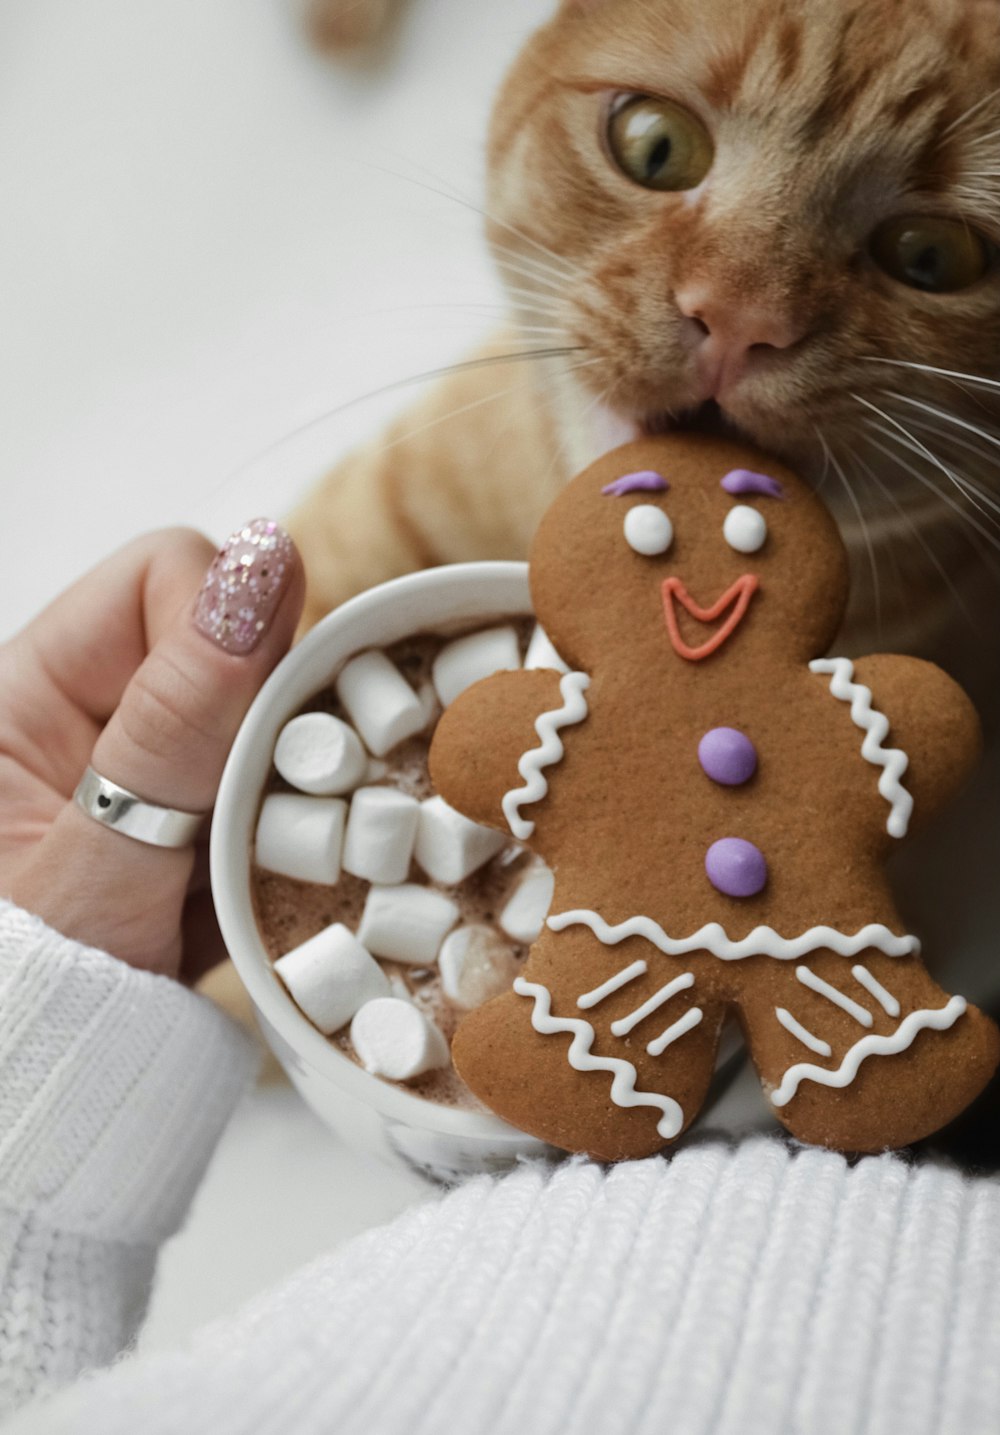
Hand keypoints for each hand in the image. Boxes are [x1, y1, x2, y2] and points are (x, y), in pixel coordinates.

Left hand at [0, 520, 303, 981]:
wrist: (33, 1103)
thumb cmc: (22, 1009)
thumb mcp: (94, 870)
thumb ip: (174, 726)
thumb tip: (262, 567)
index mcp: (25, 691)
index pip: (165, 576)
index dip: (234, 633)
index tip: (259, 735)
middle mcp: (86, 715)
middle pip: (231, 642)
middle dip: (271, 725)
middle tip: (250, 828)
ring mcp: (144, 772)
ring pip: (269, 720)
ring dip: (282, 794)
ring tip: (241, 881)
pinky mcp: (189, 824)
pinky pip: (274, 791)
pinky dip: (283, 842)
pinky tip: (251, 898)